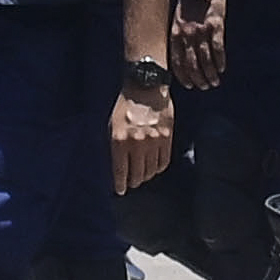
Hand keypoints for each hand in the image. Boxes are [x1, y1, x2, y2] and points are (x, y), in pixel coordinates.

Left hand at [108, 77, 172, 194]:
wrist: (146, 88)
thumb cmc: (125, 106)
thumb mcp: (113, 126)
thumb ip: (116, 146)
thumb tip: (120, 167)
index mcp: (119, 140)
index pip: (120, 171)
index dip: (120, 185)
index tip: (120, 191)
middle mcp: (136, 143)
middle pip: (137, 174)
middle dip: (134, 182)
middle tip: (132, 183)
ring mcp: (153, 141)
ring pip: (150, 170)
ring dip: (146, 176)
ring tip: (142, 175)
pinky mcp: (167, 138)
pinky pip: (163, 161)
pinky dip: (158, 168)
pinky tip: (154, 167)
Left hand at [171, 0, 227, 89]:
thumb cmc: (190, 0)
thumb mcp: (178, 18)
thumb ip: (180, 35)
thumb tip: (185, 53)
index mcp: (175, 33)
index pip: (176, 62)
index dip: (183, 76)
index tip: (189, 85)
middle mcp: (186, 35)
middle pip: (191, 64)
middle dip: (198, 79)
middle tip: (204, 87)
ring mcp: (201, 31)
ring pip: (205, 60)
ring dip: (210, 74)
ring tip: (215, 82)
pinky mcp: (215, 25)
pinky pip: (218, 48)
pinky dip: (220, 61)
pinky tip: (222, 68)